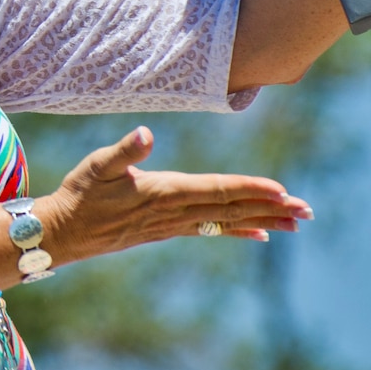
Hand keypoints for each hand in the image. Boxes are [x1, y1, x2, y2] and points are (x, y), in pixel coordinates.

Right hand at [32, 127, 311, 265]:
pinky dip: (238, 230)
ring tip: (296, 223)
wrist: (64, 234)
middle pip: (232, 209)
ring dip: (263, 220)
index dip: (249, 188)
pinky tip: (259, 235)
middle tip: (307, 211)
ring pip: (227, 221)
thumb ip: (124, 150)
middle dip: (270, 208)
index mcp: (164, 192)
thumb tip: (146, 134)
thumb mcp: (96, 165)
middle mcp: (176, 212)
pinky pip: (212, 230)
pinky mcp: (168, 229)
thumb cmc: (79, 195)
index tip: (281, 190)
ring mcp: (174, 224)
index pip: (216, 189)